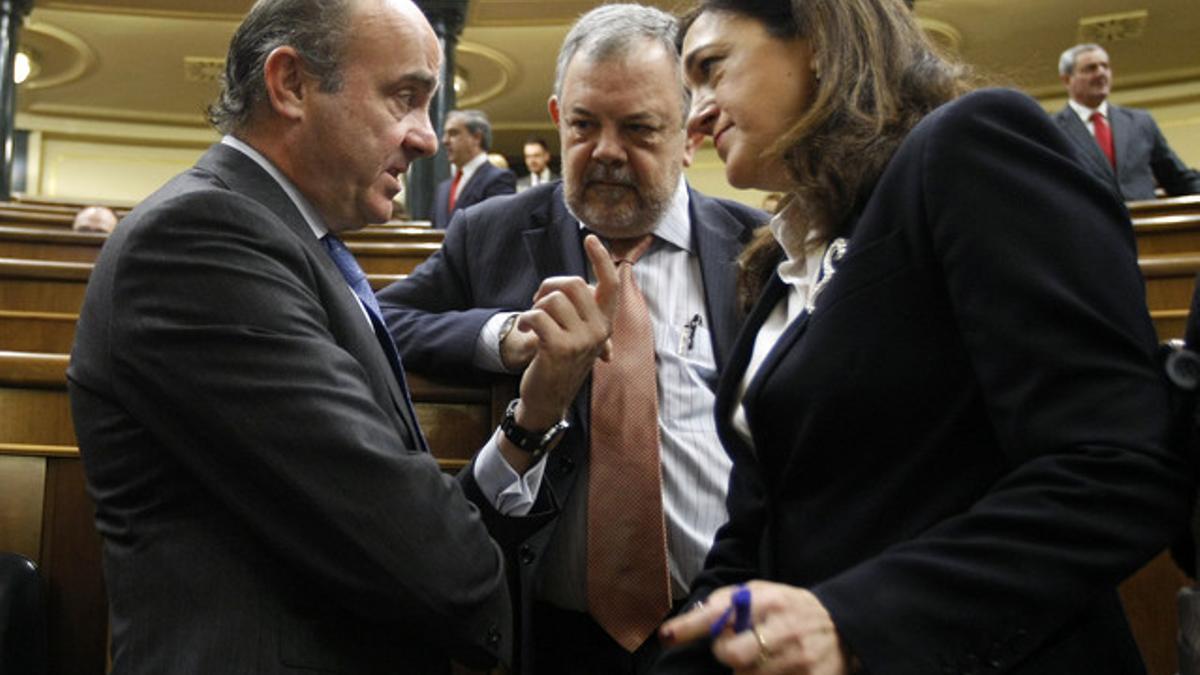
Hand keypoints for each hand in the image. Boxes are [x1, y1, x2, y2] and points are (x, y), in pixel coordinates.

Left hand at [501, 235, 617, 469]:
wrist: (547, 399)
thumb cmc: (559, 362)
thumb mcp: (579, 337)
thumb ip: (584, 312)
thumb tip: (591, 281)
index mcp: (605, 323)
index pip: (611, 285)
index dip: (602, 259)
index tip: (590, 238)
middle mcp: (599, 331)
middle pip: (574, 284)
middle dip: (549, 286)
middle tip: (538, 302)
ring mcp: (582, 341)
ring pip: (553, 299)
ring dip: (535, 307)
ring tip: (533, 324)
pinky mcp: (561, 349)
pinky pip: (537, 315)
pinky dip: (526, 320)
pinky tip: (527, 333)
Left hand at [660, 581, 850, 674]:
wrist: (844, 629)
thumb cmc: (790, 610)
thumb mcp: (763, 593)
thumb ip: (727, 602)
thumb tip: (689, 619)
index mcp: (767, 601)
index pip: (720, 614)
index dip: (690, 627)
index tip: (667, 636)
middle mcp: (783, 629)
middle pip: (733, 655)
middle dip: (726, 655)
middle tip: (734, 651)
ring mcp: (799, 660)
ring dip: (747, 673)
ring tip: (763, 659)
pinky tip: (776, 671)